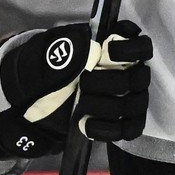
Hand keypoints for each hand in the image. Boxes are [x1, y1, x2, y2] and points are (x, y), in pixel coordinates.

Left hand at [0, 21, 151, 159]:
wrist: (35, 98)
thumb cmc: (45, 69)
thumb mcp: (46, 53)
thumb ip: (65, 46)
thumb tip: (90, 46)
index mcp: (112, 46)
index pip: (140, 44)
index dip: (130, 49)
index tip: (109, 52)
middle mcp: (127, 71)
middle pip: (139, 77)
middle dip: (110, 82)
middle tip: (84, 83)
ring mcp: (127, 97)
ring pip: (136, 104)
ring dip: (106, 107)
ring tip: (80, 105)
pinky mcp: (121, 121)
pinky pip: (129, 129)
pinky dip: (107, 129)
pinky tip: (85, 125)